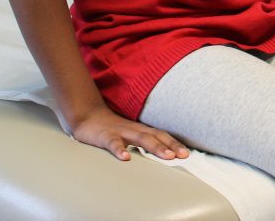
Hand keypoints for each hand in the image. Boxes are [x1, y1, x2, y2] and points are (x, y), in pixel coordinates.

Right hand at [70, 103, 190, 161]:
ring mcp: (120, 132)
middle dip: (171, 145)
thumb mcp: (130, 135)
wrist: (87, 117)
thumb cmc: (112, 129)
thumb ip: (144, 143)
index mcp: (141, 130)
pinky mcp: (105, 136)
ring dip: (155, 147)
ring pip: (140, 138)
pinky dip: (120, 149)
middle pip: (156, 136)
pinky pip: (113, 143)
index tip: (187, 153)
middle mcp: (134, 129)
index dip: (175, 143)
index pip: (162, 135)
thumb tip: (160, 155)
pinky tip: (126, 158)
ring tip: (167, 157)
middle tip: (184, 155)